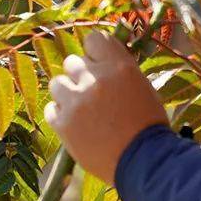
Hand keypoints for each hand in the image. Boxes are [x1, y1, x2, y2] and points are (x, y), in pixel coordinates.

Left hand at [44, 31, 168, 183]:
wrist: (144, 161)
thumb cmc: (149, 124)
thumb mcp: (143, 87)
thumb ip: (121, 71)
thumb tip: (103, 62)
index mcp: (119, 67)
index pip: (94, 39)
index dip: (96, 51)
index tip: (99, 62)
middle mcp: (94, 79)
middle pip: (73, 62)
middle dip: (82, 75)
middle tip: (94, 92)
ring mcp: (75, 102)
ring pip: (57, 83)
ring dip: (68, 93)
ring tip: (83, 108)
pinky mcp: (62, 124)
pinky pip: (51, 109)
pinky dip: (61, 115)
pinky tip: (76, 124)